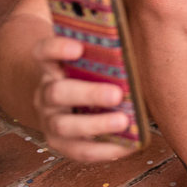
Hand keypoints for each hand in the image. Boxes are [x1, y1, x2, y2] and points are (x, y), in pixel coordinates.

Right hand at [32, 36, 136, 161]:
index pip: (43, 52)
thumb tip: (143, 36)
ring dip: (96, 125)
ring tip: (124, 121)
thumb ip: (108, 50)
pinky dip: (104, 150)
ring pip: (64, 125)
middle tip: (117, 94)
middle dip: (88, 94)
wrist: (68, 101)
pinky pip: (79, 150)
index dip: (57, 49)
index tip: (78, 47)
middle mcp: (46, 93)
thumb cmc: (92, 72)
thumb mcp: (94, 58)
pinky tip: (128, 146)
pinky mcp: (61, 143)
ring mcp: (50, 120)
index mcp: (51, 66)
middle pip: (57, 92)